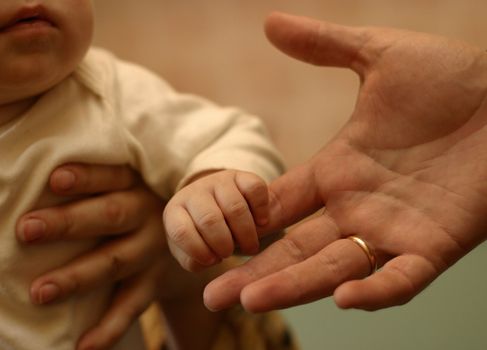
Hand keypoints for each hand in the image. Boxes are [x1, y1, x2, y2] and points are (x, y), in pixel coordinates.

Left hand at [16, 164, 166, 349]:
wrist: (187, 236)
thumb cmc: (136, 203)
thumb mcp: (130, 185)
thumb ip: (100, 184)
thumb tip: (40, 178)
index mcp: (137, 184)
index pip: (111, 176)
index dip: (86, 178)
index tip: (54, 179)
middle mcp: (147, 215)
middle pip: (110, 216)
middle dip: (68, 223)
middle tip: (27, 230)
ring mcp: (152, 251)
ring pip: (116, 262)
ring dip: (78, 277)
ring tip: (40, 292)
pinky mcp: (153, 282)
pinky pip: (132, 306)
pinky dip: (109, 328)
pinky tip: (83, 346)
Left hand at [163, 170, 268, 271]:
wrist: (220, 208)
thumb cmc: (202, 237)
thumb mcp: (191, 252)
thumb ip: (193, 261)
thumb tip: (209, 259)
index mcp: (175, 212)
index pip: (181, 231)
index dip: (198, 250)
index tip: (213, 260)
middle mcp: (195, 192)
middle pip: (210, 219)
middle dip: (224, 243)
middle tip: (231, 253)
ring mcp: (219, 181)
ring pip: (235, 207)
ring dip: (246, 233)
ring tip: (250, 246)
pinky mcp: (242, 176)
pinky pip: (255, 189)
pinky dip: (261, 210)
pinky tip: (261, 223)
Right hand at [204, 12, 486, 311]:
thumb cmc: (452, 78)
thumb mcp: (378, 56)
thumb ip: (323, 46)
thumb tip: (269, 22)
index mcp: (337, 170)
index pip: (279, 205)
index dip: (247, 223)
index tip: (213, 237)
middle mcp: (356, 207)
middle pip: (296, 247)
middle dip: (256, 272)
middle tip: (213, 296)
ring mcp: (393, 229)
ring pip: (336, 267)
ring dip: (296, 285)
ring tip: (252, 301)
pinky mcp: (436, 244)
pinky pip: (401, 277)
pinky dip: (376, 290)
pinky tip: (344, 297)